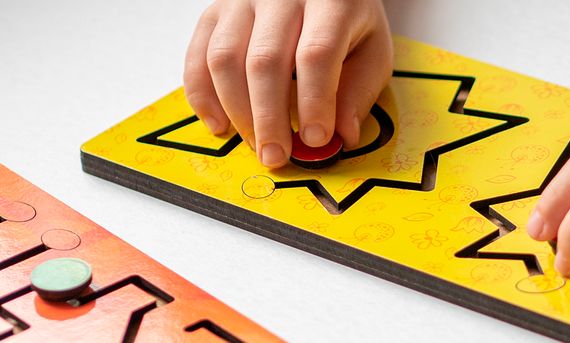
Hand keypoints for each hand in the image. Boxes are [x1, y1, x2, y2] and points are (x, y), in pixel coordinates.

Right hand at [184, 0, 392, 167]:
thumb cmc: (345, 20)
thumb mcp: (371, 49)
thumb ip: (359, 90)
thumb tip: (343, 136)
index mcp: (330, 2)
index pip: (316, 53)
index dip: (314, 101)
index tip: (315, 139)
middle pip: (265, 60)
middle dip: (269, 117)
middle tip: (277, 155)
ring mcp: (242, 1)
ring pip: (225, 59)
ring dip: (237, 111)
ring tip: (257, 144)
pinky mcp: (215, 12)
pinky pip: (198, 56)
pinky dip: (203, 97)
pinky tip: (220, 124)